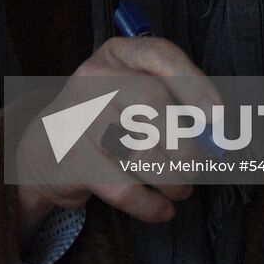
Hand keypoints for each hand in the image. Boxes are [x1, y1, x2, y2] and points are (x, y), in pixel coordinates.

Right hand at [13, 37, 220, 242]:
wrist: (47, 148)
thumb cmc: (105, 119)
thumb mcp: (132, 95)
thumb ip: (173, 104)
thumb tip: (216, 134)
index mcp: (116, 55)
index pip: (159, 54)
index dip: (194, 83)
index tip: (216, 115)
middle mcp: (94, 78)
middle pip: (154, 105)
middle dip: (187, 144)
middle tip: (198, 167)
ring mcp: (78, 116)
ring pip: (142, 151)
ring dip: (173, 179)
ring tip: (180, 189)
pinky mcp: (73, 158)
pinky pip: (123, 187)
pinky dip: (151, 205)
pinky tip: (161, 209)